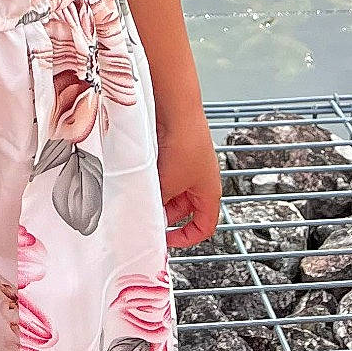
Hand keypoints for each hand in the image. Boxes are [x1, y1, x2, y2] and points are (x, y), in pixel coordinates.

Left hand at [157, 110, 222, 249]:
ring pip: (174, 191)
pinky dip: (155, 179)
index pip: (205, 226)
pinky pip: (166, 173)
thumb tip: (148, 212)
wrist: (177, 109)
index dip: (187, 237)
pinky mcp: (177, 150)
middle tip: (149, 216)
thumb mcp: (168, 185)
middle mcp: (202, 179)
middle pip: (185, 209)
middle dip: (167, 215)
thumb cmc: (184, 144)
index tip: (168, 240)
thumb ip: (159, 203)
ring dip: (159, 195)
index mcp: (209, 192)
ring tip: (143, 195)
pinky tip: (142, 177)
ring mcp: (190, 164)